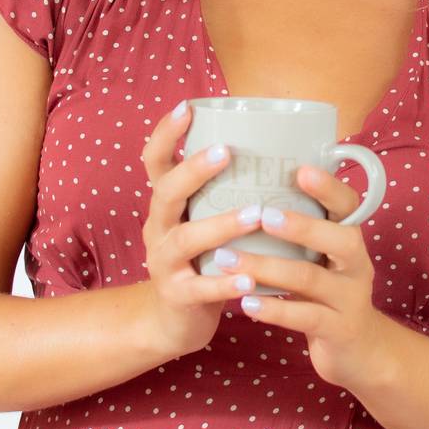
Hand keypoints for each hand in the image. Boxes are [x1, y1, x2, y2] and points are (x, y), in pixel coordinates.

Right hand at [138, 100, 263, 358]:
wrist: (171, 321)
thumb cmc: (200, 259)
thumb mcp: (200, 219)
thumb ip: (221, 191)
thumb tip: (273, 146)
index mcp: (167, 204)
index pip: (155, 161)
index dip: (166, 134)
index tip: (187, 107)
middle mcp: (159, 227)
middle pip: (165, 192)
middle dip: (193, 171)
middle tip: (225, 151)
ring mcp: (164, 263)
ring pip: (186, 239)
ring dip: (220, 225)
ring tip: (254, 215)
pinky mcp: (178, 296)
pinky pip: (201, 288)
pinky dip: (225, 283)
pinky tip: (250, 279)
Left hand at [214, 164, 393, 392]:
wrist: (359, 352)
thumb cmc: (328, 294)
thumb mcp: (323, 260)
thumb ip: (300, 233)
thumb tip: (251, 191)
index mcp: (351, 239)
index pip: (348, 205)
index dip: (328, 187)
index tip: (300, 170)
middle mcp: (357, 265)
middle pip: (338, 239)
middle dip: (299, 225)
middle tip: (260, 215)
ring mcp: (350, 299)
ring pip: (311, 278)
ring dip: (267, 267)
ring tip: (228, 259)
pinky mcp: (339, 330)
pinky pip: (305, 317)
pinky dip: (274, 309)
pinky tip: (246, 303)